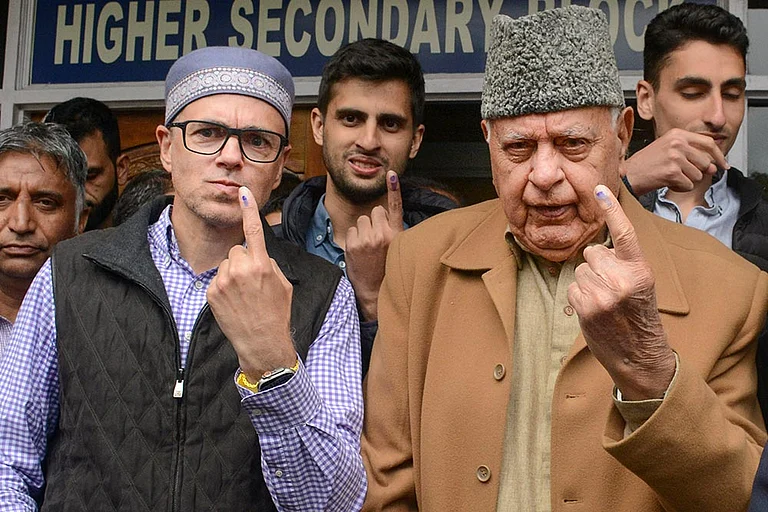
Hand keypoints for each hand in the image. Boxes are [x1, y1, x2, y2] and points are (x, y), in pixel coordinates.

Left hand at [207, 186, 295, 380]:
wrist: (261, 343)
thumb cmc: (276, 314)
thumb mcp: (283, 285)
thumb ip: (269, 264)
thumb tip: (257, 255)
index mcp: (262, 265)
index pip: (254, 231)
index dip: (249, 210)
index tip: (243, 192)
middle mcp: (241, 269)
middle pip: (237, 250)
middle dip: (243, 261)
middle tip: (252, 283)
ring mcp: (224, 281)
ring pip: (226, 264)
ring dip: (233, 274)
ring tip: (243, 295)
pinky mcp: (212, 292)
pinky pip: (218, 279)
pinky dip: (224, 288)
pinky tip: (233, 303)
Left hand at [345, 171, 403, 321]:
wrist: (374, 291)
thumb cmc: (387, 268)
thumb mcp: (398, 248)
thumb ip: (394, 230)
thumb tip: (384, 213)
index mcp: (397, 234)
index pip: (395, 207)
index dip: (394, 189)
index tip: (391, 174)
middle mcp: (382, 235)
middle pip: (375, 211)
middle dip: (375, 221)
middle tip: (377, 239)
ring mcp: (366, 239)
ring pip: (362, 219)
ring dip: (363, 229)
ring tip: (368, 246)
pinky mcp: (352, 244)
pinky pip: (352, 229)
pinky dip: (354, 238)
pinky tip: (359, 251)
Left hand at [567, 185, 675, 399]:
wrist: (639, 355)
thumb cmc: (638, 317)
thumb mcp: (640, 285)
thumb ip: (622, 264)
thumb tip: (595, 249)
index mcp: (640, 270)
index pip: (625, 234)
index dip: (612, 211)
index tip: (601, 190)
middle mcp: (621, 280)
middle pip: (592, 253)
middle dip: (597, 265)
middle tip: (612, 287)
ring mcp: (601, 295)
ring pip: (580, 270)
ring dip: (588, 283)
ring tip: (605, 302)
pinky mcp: (585, 308)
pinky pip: (572, 288)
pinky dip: (579, 298)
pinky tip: (594, 311)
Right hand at [623, 128, 727, 195]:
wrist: (628, 175)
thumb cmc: (646, 164)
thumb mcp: (668, 149)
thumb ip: (692, 153)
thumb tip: (714, 166)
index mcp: (677, 134)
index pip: (708, 143)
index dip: (719, 156)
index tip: (723, 165)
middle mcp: (677, 143)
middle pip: (705, 162)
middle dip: (699, 172)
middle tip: (684, 174)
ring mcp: (674, 157)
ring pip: (698, 175)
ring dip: (687, 180)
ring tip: (671, 177)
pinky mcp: (672, 172)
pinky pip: (688, 185)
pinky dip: (680, 187)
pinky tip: (668, 182)